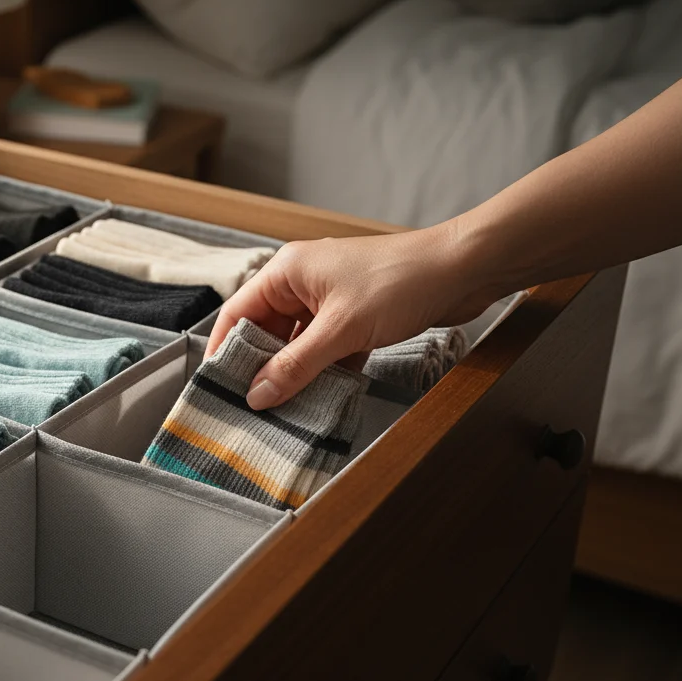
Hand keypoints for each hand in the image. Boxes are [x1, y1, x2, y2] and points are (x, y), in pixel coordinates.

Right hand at [206, 221, 495, 409]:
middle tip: (252, 408)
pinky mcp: (355, 316)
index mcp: (287, 272)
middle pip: (266, 331)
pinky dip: (323, 371)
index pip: (237, 313)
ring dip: (294, 373)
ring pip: (298, 343)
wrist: (464, 270)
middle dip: (261, 367)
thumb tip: (257, 395)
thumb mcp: (340, 329)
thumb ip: (296, 365)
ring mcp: (331, 299)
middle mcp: (303, 282)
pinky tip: (321, 398)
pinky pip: (326, 348)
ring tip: (284, 410)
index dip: (224, 350)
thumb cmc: (400, 282)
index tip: (217, 388)